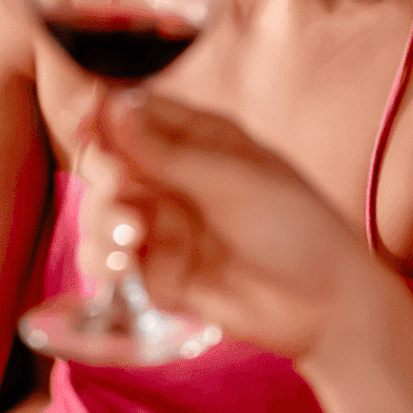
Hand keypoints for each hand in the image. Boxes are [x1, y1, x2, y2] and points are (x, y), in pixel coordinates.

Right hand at [79, 93, 388, 362]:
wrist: (327, 306)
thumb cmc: (295, 226)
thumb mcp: (230, 181)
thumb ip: (164, 152)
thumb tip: (111, 106)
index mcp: (199, 139)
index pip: (136, 114)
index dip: (104, 117)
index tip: (85, 125)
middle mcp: (176, 178)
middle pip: (110, 163)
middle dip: (102, 174)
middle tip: (120, 190)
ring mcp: (167, 227)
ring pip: (106, 212)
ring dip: (103, 221)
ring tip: (131, 238)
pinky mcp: (161, 273)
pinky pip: (114, 263)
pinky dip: (104, 262)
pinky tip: (115, 268)